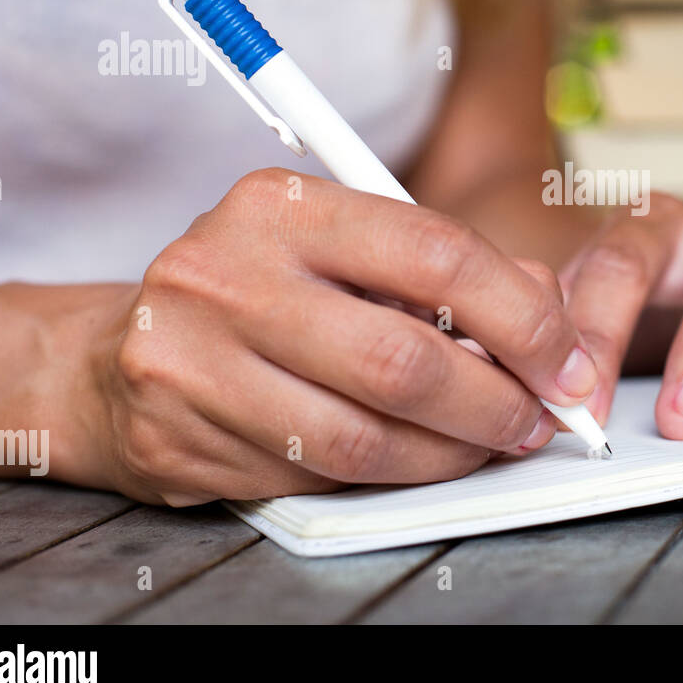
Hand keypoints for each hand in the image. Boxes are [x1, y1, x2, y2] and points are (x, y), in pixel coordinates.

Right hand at [87, 169, 598, 504]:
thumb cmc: (260, 292)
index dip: (524, 319)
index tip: (566, 364)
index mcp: (281, 206)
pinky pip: (315, 476)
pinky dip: (384, 476)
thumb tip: (552, 317)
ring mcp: (188, 360)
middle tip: (538, 422)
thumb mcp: (346, 251)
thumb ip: (446, 272)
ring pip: (362, 437)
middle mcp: (224, 274)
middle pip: (403, 360)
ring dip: (450, 455)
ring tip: (487, 445)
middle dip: (496, 404)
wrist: (116, 353)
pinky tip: (410, 459)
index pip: (436, 255)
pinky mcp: (177, 437)